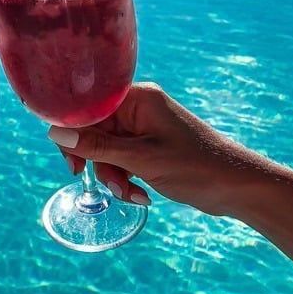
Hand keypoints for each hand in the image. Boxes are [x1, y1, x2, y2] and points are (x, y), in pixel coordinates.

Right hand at [49, 83, 263, 215]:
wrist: (238, 187)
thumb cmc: (195, 166)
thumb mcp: (140, 158)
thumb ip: (96, 146)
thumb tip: (54, 132)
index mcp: (137, 98)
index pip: (88, 106)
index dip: (74, 133)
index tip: (73, 164)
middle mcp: (139, 107)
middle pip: (96, 131)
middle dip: (99, 162)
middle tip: (106, 185)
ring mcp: (145, 127)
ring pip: (108, 149)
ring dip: (114, 175)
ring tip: (131, 194)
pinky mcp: (151, 145)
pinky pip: (123, 158)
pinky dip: (127, 177)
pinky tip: (141, 195)